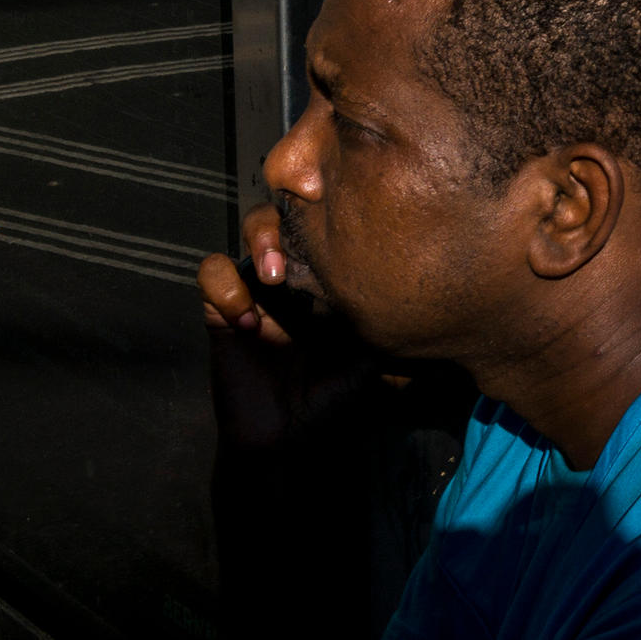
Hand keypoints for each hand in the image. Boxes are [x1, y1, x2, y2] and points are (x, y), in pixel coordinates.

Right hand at [200, 203, 381, 449]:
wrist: (286, 435)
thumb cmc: (333, 393)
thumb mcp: (370, 357)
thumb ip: (387, 328)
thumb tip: (428, 308)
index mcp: (332, 274)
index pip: (336, 219)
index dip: (342, 205)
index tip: (356, 217)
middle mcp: (298, 269)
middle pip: (297, 205)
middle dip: (300, 207)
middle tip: (310, 240)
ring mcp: (261, 284)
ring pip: (253, 224)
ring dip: (263, 236)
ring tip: (274, 276)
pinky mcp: (222, 308)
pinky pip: (213, 272)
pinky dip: (225, 286)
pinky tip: (246, 320)